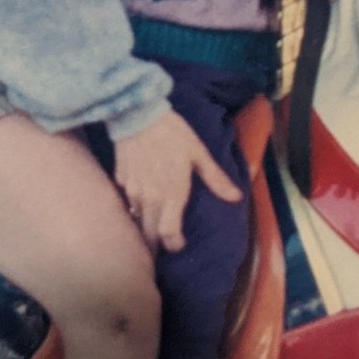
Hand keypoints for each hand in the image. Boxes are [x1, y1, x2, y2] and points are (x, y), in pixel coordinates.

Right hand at [114, 110, 242, 251]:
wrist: (139, 113)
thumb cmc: (173, 133)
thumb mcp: (199, 153)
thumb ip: (215, 179)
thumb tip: (237, 198)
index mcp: (172, 195)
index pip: (169, 235)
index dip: (174, 245)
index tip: (179, 243)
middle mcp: (150, 199)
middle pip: (149, 234)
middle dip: (157, 243)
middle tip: (164, 242)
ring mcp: (133, 191)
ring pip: (137, 219)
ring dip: (145, 224)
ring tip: (153, 222)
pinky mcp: (121, 180)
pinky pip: (128, 200)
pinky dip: (135, 205)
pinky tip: (141, 196)